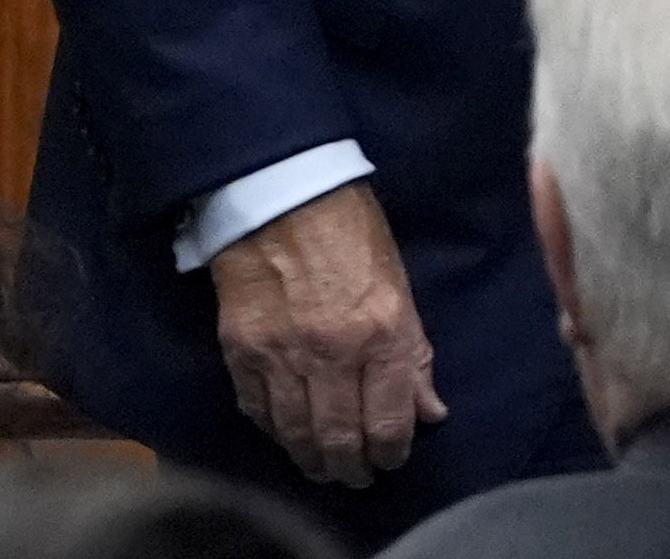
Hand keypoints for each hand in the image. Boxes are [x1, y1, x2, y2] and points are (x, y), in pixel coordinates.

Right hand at [214, 181, 444, 486]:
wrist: (282, 193)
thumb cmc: (351, 230)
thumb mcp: (399, 284)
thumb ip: (414, 351)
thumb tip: (429, 409)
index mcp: (381, 331)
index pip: (388, 422)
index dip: (392, 452)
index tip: (392, 459)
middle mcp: (332, 351)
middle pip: (340, 439)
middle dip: (352, 469)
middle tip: (358, 477)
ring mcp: (281, 354)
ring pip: (296, 435)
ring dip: (313, 461)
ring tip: (324, 468)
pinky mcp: (241, 350)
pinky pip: (258, 411)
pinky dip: (274, 432)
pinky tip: (287, 436)